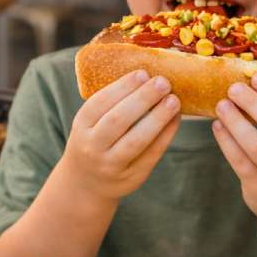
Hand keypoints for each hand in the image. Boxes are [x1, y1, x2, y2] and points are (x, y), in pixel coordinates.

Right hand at [57, 69, 180, 203]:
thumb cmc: (94, 141)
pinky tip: (175, 119)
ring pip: (136, 140)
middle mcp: (93, 147)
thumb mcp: (90, 123)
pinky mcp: (131, 177)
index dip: (122, 87)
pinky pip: (151, 154)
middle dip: (142, 99)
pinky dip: (166, 134)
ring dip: (158, 118)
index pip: (100, 103)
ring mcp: (111, 165)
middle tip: (163, 82)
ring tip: (174, 100)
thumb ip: (111, 104)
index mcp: (81, 127)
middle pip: (117, 121)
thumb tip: (147, 77)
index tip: (143, 73)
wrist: (86, 182)